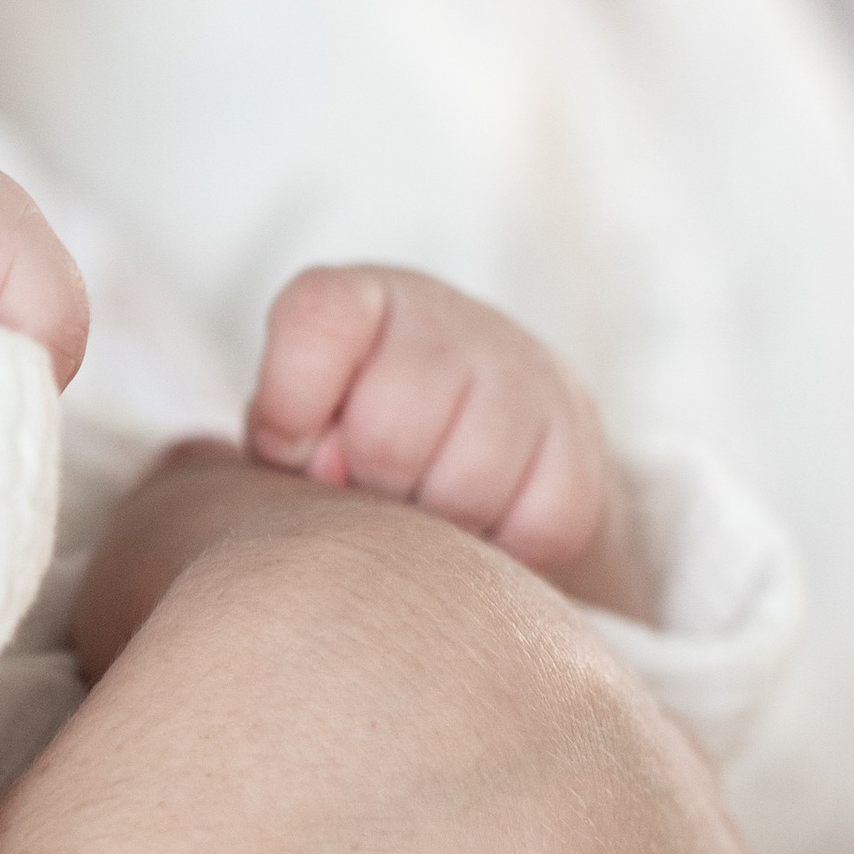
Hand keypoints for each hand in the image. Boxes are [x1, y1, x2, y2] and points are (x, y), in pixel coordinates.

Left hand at [249, 265, 654, 620]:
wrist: (486, 476)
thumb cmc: (352, 459)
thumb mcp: (296, 432)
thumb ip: (271, 443)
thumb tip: (273, 472)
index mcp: (362, 302)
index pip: (318, 319)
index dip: (294, 406)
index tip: (295, 454)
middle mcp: (449, 321)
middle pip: (390, 427)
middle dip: (368, 486)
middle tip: (371, 497)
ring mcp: (527, 375)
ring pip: (465, 482)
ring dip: (436, 528)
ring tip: (425, 519)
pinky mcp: (582, 446)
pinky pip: (539, 522)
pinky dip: (504, 551)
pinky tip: (485, 535)